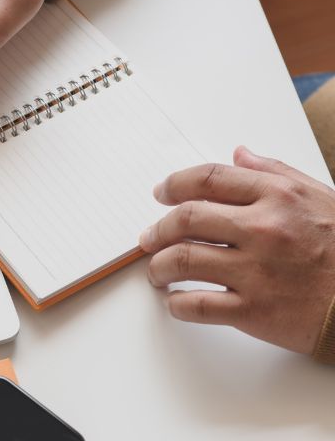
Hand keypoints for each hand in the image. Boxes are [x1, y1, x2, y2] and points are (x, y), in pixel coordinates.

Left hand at [140, 146, 334, 354]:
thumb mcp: (318, 198)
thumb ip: (275, 173)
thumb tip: (238, 154)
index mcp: (276, 197)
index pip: (208, 179)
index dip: (175, 184)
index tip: (160, 193)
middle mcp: (262, 230)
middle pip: (185, 219)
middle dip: (157, 228)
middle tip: (148, 237)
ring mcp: (256, 272)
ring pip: (182, 261)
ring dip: (158, 266)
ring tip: (156, 270)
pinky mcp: (254, 311)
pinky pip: (198, 306)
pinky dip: (177, 304)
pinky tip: (175, 301)